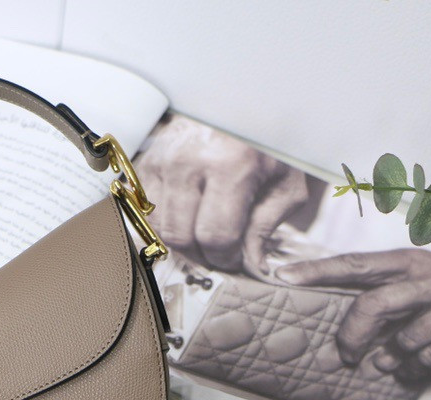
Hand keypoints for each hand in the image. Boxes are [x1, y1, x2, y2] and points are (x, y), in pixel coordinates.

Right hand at [133, 115, 311, 274]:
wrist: (240, 100)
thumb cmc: (267, 142)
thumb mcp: (284, 183)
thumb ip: (266, 228)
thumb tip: (251, 267)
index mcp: (230, 165)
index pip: (216, 236)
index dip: (226, 258)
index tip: (235, 260)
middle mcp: (189, 161)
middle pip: (181, 237)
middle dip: (202, 255)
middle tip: (220, 253)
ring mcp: (162, 160)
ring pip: (160, 228)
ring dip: (182, 241)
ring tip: (205, 234)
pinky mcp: (147, 162)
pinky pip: (147, 211)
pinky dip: (167, 222)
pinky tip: (189, 215)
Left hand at [275, 249, 430, 378]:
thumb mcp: (416, 280)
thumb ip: (379, 293)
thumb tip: (336, 322)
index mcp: (411, 262)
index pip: (356, 264)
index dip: (318, 270)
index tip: (282, 276)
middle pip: (373, 306)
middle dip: (352, 336)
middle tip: (347, 354)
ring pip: (403, 342)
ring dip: (392, 358)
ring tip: (392, 358)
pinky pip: (428, 361)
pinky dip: (418, 369)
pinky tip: (420, 363)